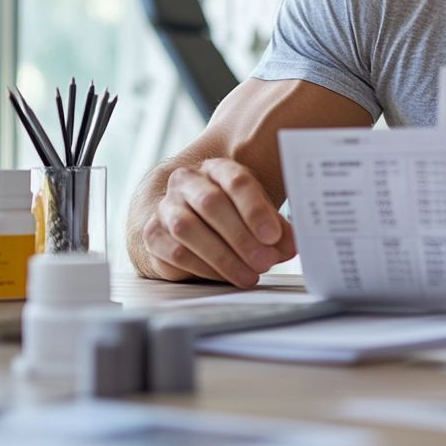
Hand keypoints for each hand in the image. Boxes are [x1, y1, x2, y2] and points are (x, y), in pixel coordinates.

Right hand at [142, 158, 296, 286]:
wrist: (184, 218)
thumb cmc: (229, 212)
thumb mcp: (256, 212)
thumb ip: (275, 228)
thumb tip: (292, 245)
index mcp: (217, 168)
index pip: (236, 181)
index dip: (256, 209)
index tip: (273, 235)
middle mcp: (187, 182)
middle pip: (211, 203)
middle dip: (241, 237)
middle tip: (265, 261)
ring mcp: (166, 207)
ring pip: (189, 229)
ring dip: (223, 257)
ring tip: (249, 276)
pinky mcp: (153, 235)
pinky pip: (175, 252)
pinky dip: (204, 268)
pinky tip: (225, 277)